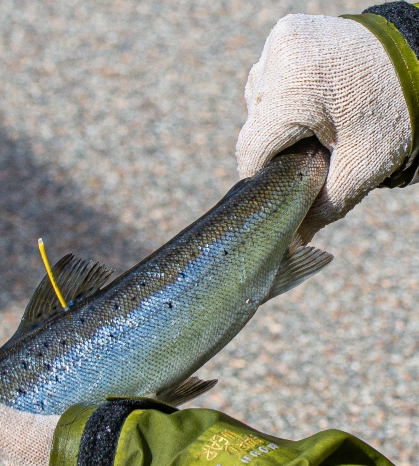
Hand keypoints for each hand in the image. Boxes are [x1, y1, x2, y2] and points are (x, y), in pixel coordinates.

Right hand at [236, 14, 410, 242]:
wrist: (418, 59)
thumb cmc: (394, 114)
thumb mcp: (360, 168)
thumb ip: (320, 208)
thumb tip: (289, 244)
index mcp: (294, 89)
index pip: (252, 151)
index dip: (262, 180)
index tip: (283, 192)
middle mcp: (279, 57)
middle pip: (253, 128)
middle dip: (277, 150)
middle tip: (311, 158)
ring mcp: (281, 40)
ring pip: (256, 103)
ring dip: (277, 124)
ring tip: (314, 130)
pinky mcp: (285, 33)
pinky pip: (267, 80)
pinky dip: (282, 100)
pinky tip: (310, 107)